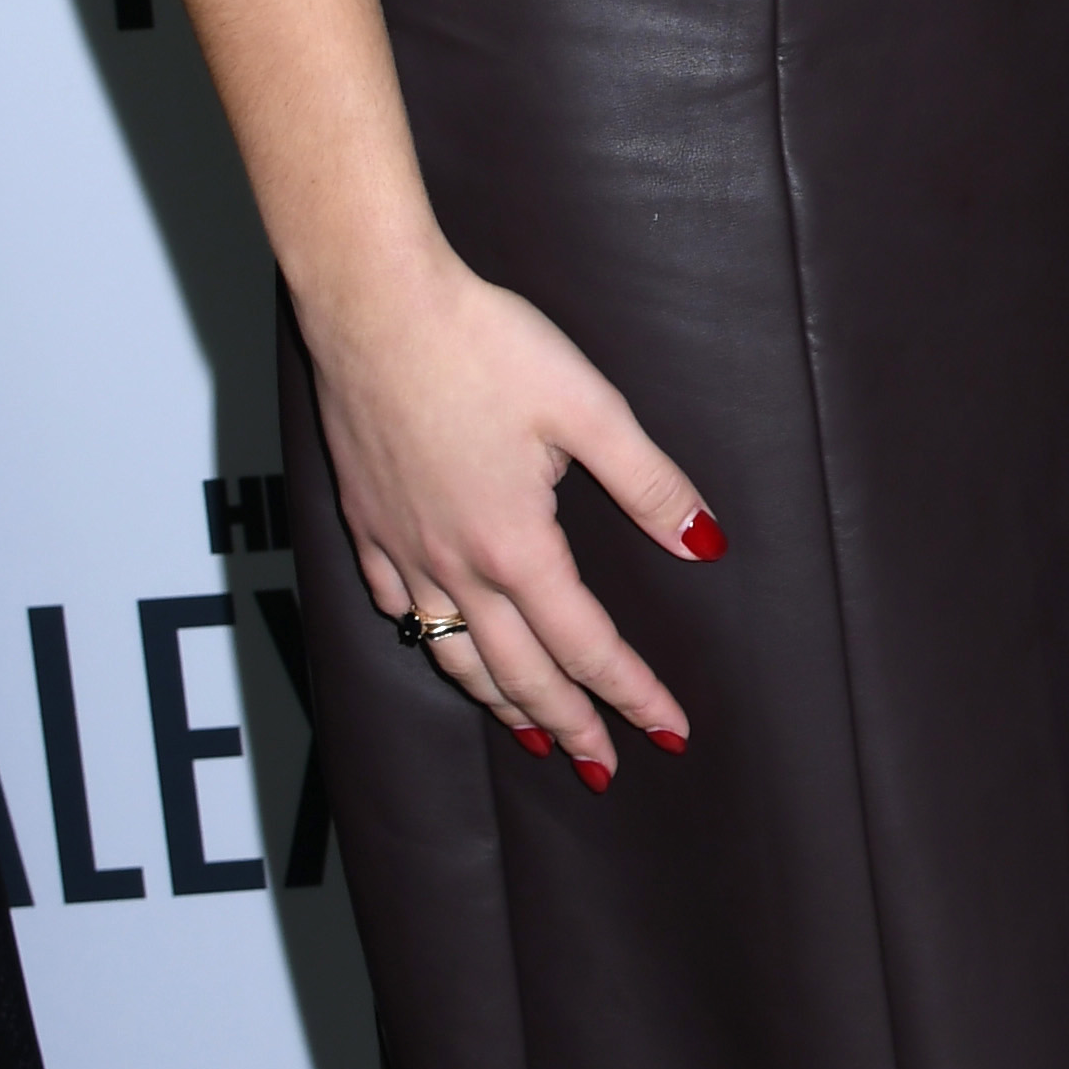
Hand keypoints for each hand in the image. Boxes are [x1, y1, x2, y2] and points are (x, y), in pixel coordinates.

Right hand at [300, 249, 718, 784]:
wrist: (374, 302)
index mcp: (516, 544)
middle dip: (569, 724)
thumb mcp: (590, 408)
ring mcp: (400, 546)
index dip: (634, 694)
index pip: (589, 645)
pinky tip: (439, 640)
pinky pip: (394, 604)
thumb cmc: (484, 343)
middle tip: (604, 766)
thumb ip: (650, 485)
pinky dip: (425, 639)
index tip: (670, 732)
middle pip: (519, 672)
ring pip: (453, 652)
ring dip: (498, 700)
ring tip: (530, 733)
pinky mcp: (363, 519)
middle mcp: (452, 563)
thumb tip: (705, 545)